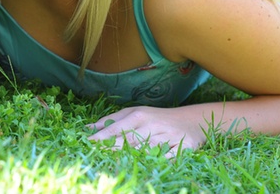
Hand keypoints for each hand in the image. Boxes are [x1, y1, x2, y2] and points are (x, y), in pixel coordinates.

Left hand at [87, 106, 207, 158]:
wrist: (192, 120)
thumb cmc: (157, 117)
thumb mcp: (135, 112)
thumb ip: (112, 120)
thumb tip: (88, 128)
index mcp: (139, 115)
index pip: (117, 128)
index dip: (102, 136)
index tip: (88, 143)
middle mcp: (152, 125)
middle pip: (129, 139)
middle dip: (112, 147)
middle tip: (95, 155)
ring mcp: (167, 136)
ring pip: (147, 149)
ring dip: (132, 156)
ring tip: (114, 163)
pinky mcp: (182, 147)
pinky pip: (168, 157)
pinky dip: (158, 162)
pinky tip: (146, 168)